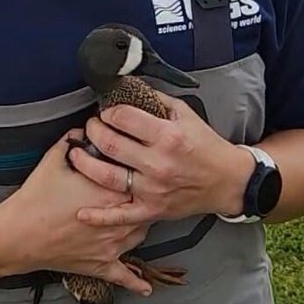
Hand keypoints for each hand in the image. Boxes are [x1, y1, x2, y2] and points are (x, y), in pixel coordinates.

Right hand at [0, 137, 152, 293]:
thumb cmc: (35, 198)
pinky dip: (136, 282)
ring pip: (140, 235)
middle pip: (145, 207)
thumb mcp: (53, 159)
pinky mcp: (101, 265)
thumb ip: (72, 140)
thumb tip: (82, 129)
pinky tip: (146, 288)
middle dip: (142, 198)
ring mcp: (112, 246)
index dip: (137, 171)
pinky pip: (124, 276)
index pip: (138, 178)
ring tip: (135, 217)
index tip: (136, 165)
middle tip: (138, 190)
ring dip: (138, 225)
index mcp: (110, 192)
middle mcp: (118, 220)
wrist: (18, 234)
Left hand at [67, 94, 254, 228]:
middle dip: (93, 130)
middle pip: (110, 144)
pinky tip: (82, 213)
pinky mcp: (152, 210)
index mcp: (167, 136)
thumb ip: (156, 100)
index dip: (108, 111)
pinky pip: (122, 215)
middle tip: (90, 127)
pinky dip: (100, 217)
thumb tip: (129, 87)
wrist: (227, 181)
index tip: (105, 111)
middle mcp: (158, 163)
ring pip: (107, 176)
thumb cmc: (206, 147)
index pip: (124, 118)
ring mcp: (153, 189)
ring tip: (76, 153)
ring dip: (85, 163)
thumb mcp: (186, 114)